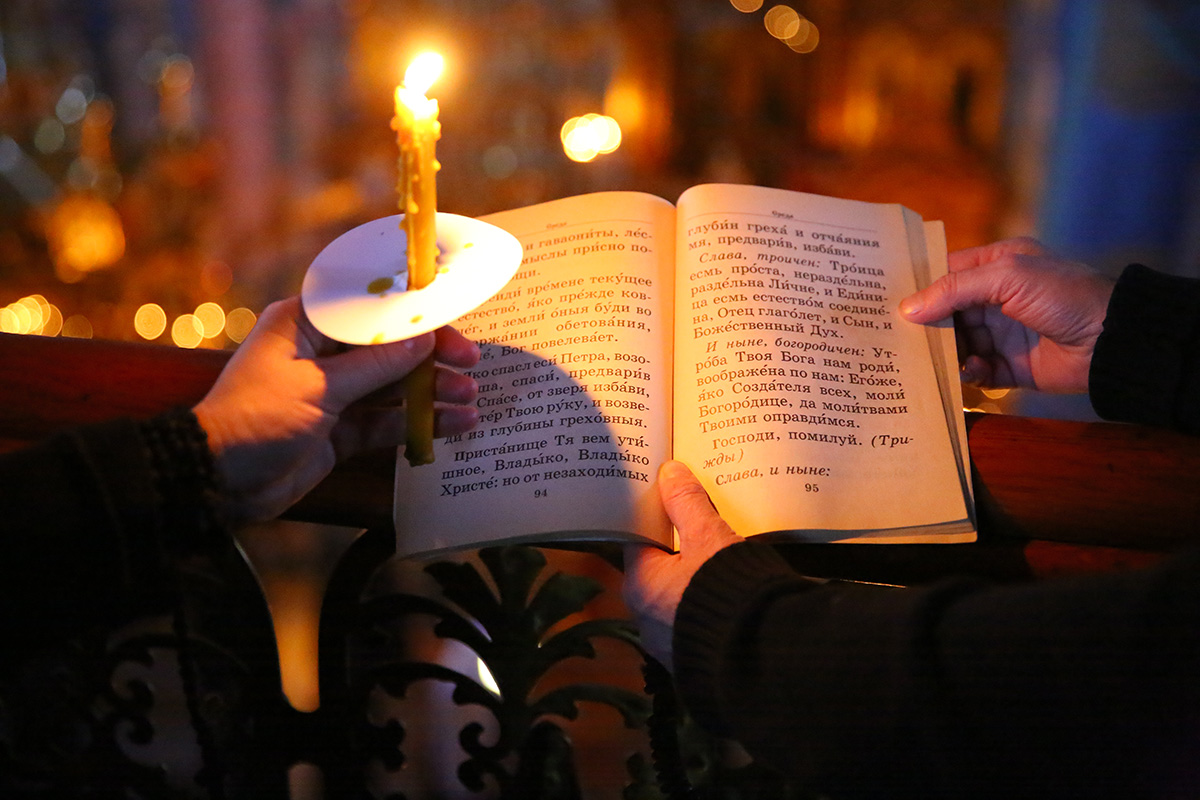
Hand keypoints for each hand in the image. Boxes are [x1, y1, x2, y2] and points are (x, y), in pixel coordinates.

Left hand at [193, 296, 479, 522]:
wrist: (218, 482)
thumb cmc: (256, 418)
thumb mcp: (319, 387)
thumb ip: (376, 366)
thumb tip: (423, 341)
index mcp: (306, 325)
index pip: (368, 308)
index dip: (411, 311)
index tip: (452, 315)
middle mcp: (322, 353)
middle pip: (388, 346)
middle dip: (431, 355)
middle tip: (470, 362)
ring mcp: (333, 393)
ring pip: (394, 385)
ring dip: (432, 391)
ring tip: (470, 397)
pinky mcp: (341, 430)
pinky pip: (388, 421)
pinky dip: (419, 423)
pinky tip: (454, 425)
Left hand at [623, 460, 739, 668]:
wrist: (763, 656)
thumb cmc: (727, 592)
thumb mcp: (709, 537)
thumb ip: (687, 503)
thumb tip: (670, 472)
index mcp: (640, 585)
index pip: (638, 539)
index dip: (654, 516)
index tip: (668, 497)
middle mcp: (646, 617)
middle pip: (659, 568)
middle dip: (679, 547)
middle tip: (699, 521)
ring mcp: (670, 642)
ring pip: (679, 595)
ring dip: (695, 577)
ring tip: (721, 554)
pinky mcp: (696, 657)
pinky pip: (697, 619)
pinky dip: (710, 602)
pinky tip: (731, 589)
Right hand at [899, 237, 1114, 392]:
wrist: (1111, 341)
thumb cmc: (1063, 296)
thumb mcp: (1007, 277)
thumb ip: (954, 290)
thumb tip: (906, 309)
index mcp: (998, 265)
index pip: (946, 273)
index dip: (917, 286)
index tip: (885, 301)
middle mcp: (997, 298)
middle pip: (945, 312)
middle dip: (926, 325)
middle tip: (898, 338)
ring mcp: (1002, 333)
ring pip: (956, 344)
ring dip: (947, 352)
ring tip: (939, 358)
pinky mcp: (1009, 367)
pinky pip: (975, 371)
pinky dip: (969, 373)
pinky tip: (974, 371)